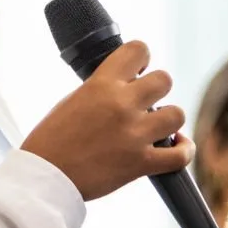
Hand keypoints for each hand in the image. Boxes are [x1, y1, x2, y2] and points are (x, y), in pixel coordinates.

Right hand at [21, 41, 194, 201]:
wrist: (44, 178)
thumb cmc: (51, 141)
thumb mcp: (73, 100)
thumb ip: (102, 89)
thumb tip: (124, 86)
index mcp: (101, 83)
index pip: (138, 49)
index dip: (142, 59)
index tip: (138, 71)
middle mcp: (121, 105)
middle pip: (164, 80)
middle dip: (157, 90)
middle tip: (145, 104)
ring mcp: (134, 134)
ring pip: (177, 114)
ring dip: (169, 120)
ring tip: (156, 128)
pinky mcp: (140, 163)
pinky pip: (180, 155)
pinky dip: (183, 151)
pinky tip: (176, 146)